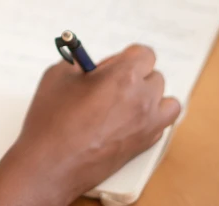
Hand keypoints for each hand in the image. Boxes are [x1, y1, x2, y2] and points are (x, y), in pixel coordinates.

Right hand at [0, 45, 179, 205]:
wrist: (51, 165)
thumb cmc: (52, 123)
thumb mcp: (58, 76)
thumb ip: (79, 62)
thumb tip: (88, 63)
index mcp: (123, 76)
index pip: (145, 54)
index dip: (127, 57)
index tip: (113, 63)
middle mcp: (142, 99)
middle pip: (155, 77)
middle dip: (135, 77)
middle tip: (111, 84)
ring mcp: (147, 124)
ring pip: (167, 102)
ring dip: (152, 98)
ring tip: (128, 102)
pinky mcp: (145, 145)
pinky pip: (162, 125)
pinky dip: (151, 120)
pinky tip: (128, 121)